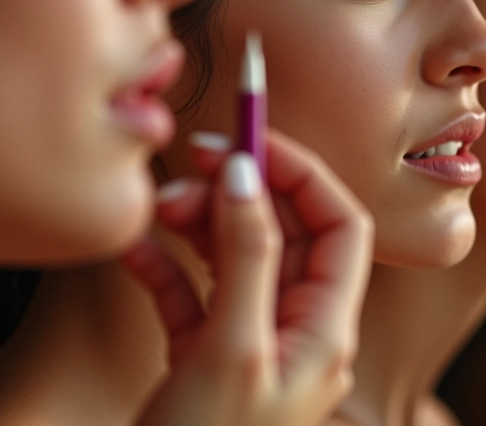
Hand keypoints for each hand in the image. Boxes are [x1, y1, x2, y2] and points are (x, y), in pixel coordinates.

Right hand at [122, 128, 373, 425]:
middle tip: (195, 161)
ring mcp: (251, 338)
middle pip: (284, 231)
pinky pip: (194, 291)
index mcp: (325, 326)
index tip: (252, 141)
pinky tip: (139, 249)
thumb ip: (248, 255)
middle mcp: (297, 326)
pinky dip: (168, 264)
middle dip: (242, 190)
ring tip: (163, 205)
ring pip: (237, 254)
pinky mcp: (207, 353)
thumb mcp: (235, 350)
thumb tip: (248, 173)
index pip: (338, 223)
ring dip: (201, 220)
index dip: (301, 173)